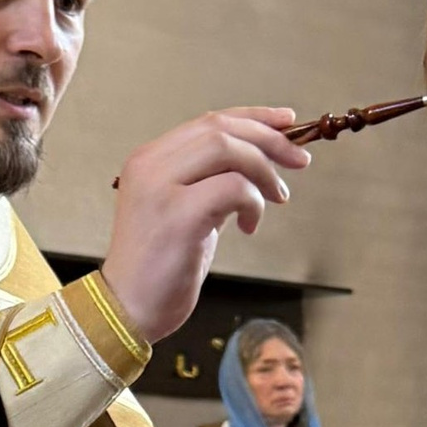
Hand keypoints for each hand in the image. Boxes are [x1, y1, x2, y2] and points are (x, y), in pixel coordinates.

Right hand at [101, 108, 311, 344]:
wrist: (127, 309)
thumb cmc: (158, 268)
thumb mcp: (185, 212)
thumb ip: (211, 184)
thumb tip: (259, 163)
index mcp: (149, 160)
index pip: (208, 121)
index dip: (253, 117)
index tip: (286, 122)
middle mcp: (150, 165)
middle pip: (220, 128)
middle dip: (269, 139)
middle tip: (300, 160)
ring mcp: (160, 188)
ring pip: (228, 149)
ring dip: (264, 170)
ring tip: (277, 197)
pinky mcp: (178, 215)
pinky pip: (233, 188)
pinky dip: (253, 202)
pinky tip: (250, 226)